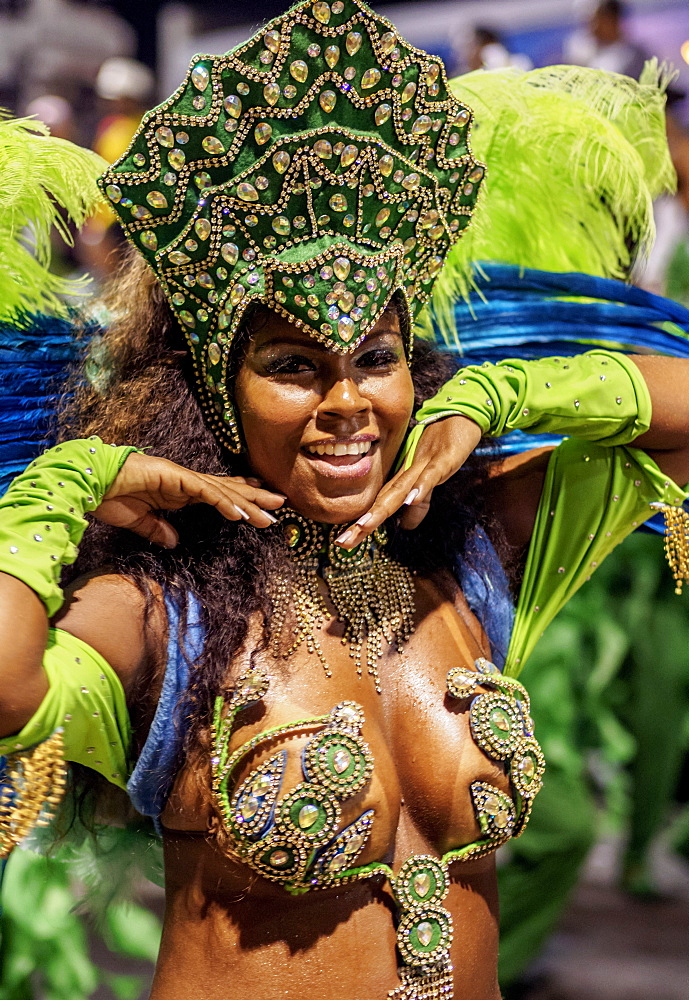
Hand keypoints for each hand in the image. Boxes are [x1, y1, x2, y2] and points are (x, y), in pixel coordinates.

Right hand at [96, 452, 284, 547]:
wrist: (90, 482)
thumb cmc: (110, 497)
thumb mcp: (140, 521)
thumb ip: (158, 530)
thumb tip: (174, 542)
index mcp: (179, 490)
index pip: (217, 493)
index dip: (239, 499)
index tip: (260, 507)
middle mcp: (185, 481)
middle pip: (228, 489)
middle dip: (255, 498)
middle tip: (281, 505)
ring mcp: (181, 477)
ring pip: (223, 490)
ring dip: (247, 503)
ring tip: (270, 514)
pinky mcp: (174, 477)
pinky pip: (205, 492)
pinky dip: (224, 502)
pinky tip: (241, 514)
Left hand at [335, 416, 481, 547]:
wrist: (458, 415)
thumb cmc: (441, 446)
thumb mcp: (430, 479)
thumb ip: (419, 501)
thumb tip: (406, 526)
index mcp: (403, 479)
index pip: (379, 506)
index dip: (362, 525)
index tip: (343, 542)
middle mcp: (407, 473)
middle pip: (382, 502)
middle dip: (362, 524)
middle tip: (343, 542)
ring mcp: (423, 466)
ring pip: (399, 490)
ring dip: (381, 509)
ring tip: (364, 526)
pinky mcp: (443, 459)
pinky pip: (430, 476)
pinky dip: (420, 488)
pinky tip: (409, 500)